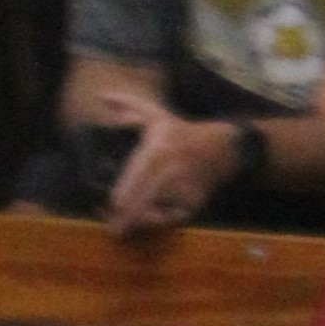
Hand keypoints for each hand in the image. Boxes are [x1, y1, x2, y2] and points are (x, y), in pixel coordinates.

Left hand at [106, 113, 240, 235]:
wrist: (222, 147)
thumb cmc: (181, 132)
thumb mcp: (157, 115)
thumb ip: (128, 106)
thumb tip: (102, 97)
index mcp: (157, 149)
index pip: (130, 184)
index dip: (115, 202)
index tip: (106, 208)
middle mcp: (171, 169)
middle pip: (138, 204)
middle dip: (122, 219)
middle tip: (112, 228)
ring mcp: (184, 187)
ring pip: (153, 214)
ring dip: (139, 222)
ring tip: (125, 227)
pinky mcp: (194, 202)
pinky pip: (171, 218)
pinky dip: (160, 221)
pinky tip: (150, 218)